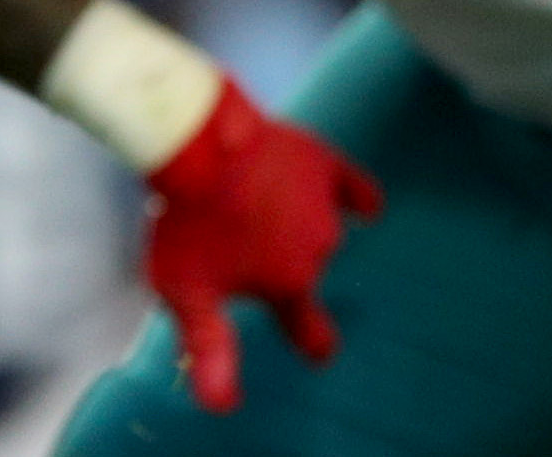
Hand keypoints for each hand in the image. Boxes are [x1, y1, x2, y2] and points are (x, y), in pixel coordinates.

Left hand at [142, 81, 382, 412]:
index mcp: (288, 283)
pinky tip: (366, 205)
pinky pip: (353, 186)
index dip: (311, 341)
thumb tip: (222, 405)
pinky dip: (358, 196)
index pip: (308, 326)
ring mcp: (323, 206)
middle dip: (272, 260)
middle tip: (229, 236)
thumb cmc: (188, 219)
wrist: (198, 145)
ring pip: (316, 226)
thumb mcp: (185, 291)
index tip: (318, 352)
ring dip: (290, 222)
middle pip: (300, 267)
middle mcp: (317, 249)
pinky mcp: (321, 163)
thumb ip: (210, 347)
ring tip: (249, 202)